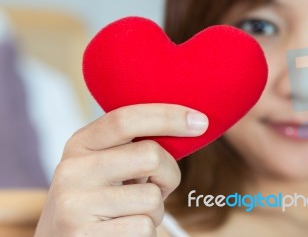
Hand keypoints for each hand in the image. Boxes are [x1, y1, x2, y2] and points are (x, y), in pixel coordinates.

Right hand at [34, 104, 207, 236]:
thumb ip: (133, 146)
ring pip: (152, 198)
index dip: (168, 116)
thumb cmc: (101, 197)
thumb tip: (191, 123)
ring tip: (132, 213)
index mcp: (80, 143)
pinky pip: (144, 228)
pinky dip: (146, 232)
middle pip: (151, 155)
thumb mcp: (107, 164)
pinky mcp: (83, 236)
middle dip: (169, 174)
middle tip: (159, 186)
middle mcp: (72, 169)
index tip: (201, 122)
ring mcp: (74, 204)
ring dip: (155, 210)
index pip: (126, 119)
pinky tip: (123, 231)